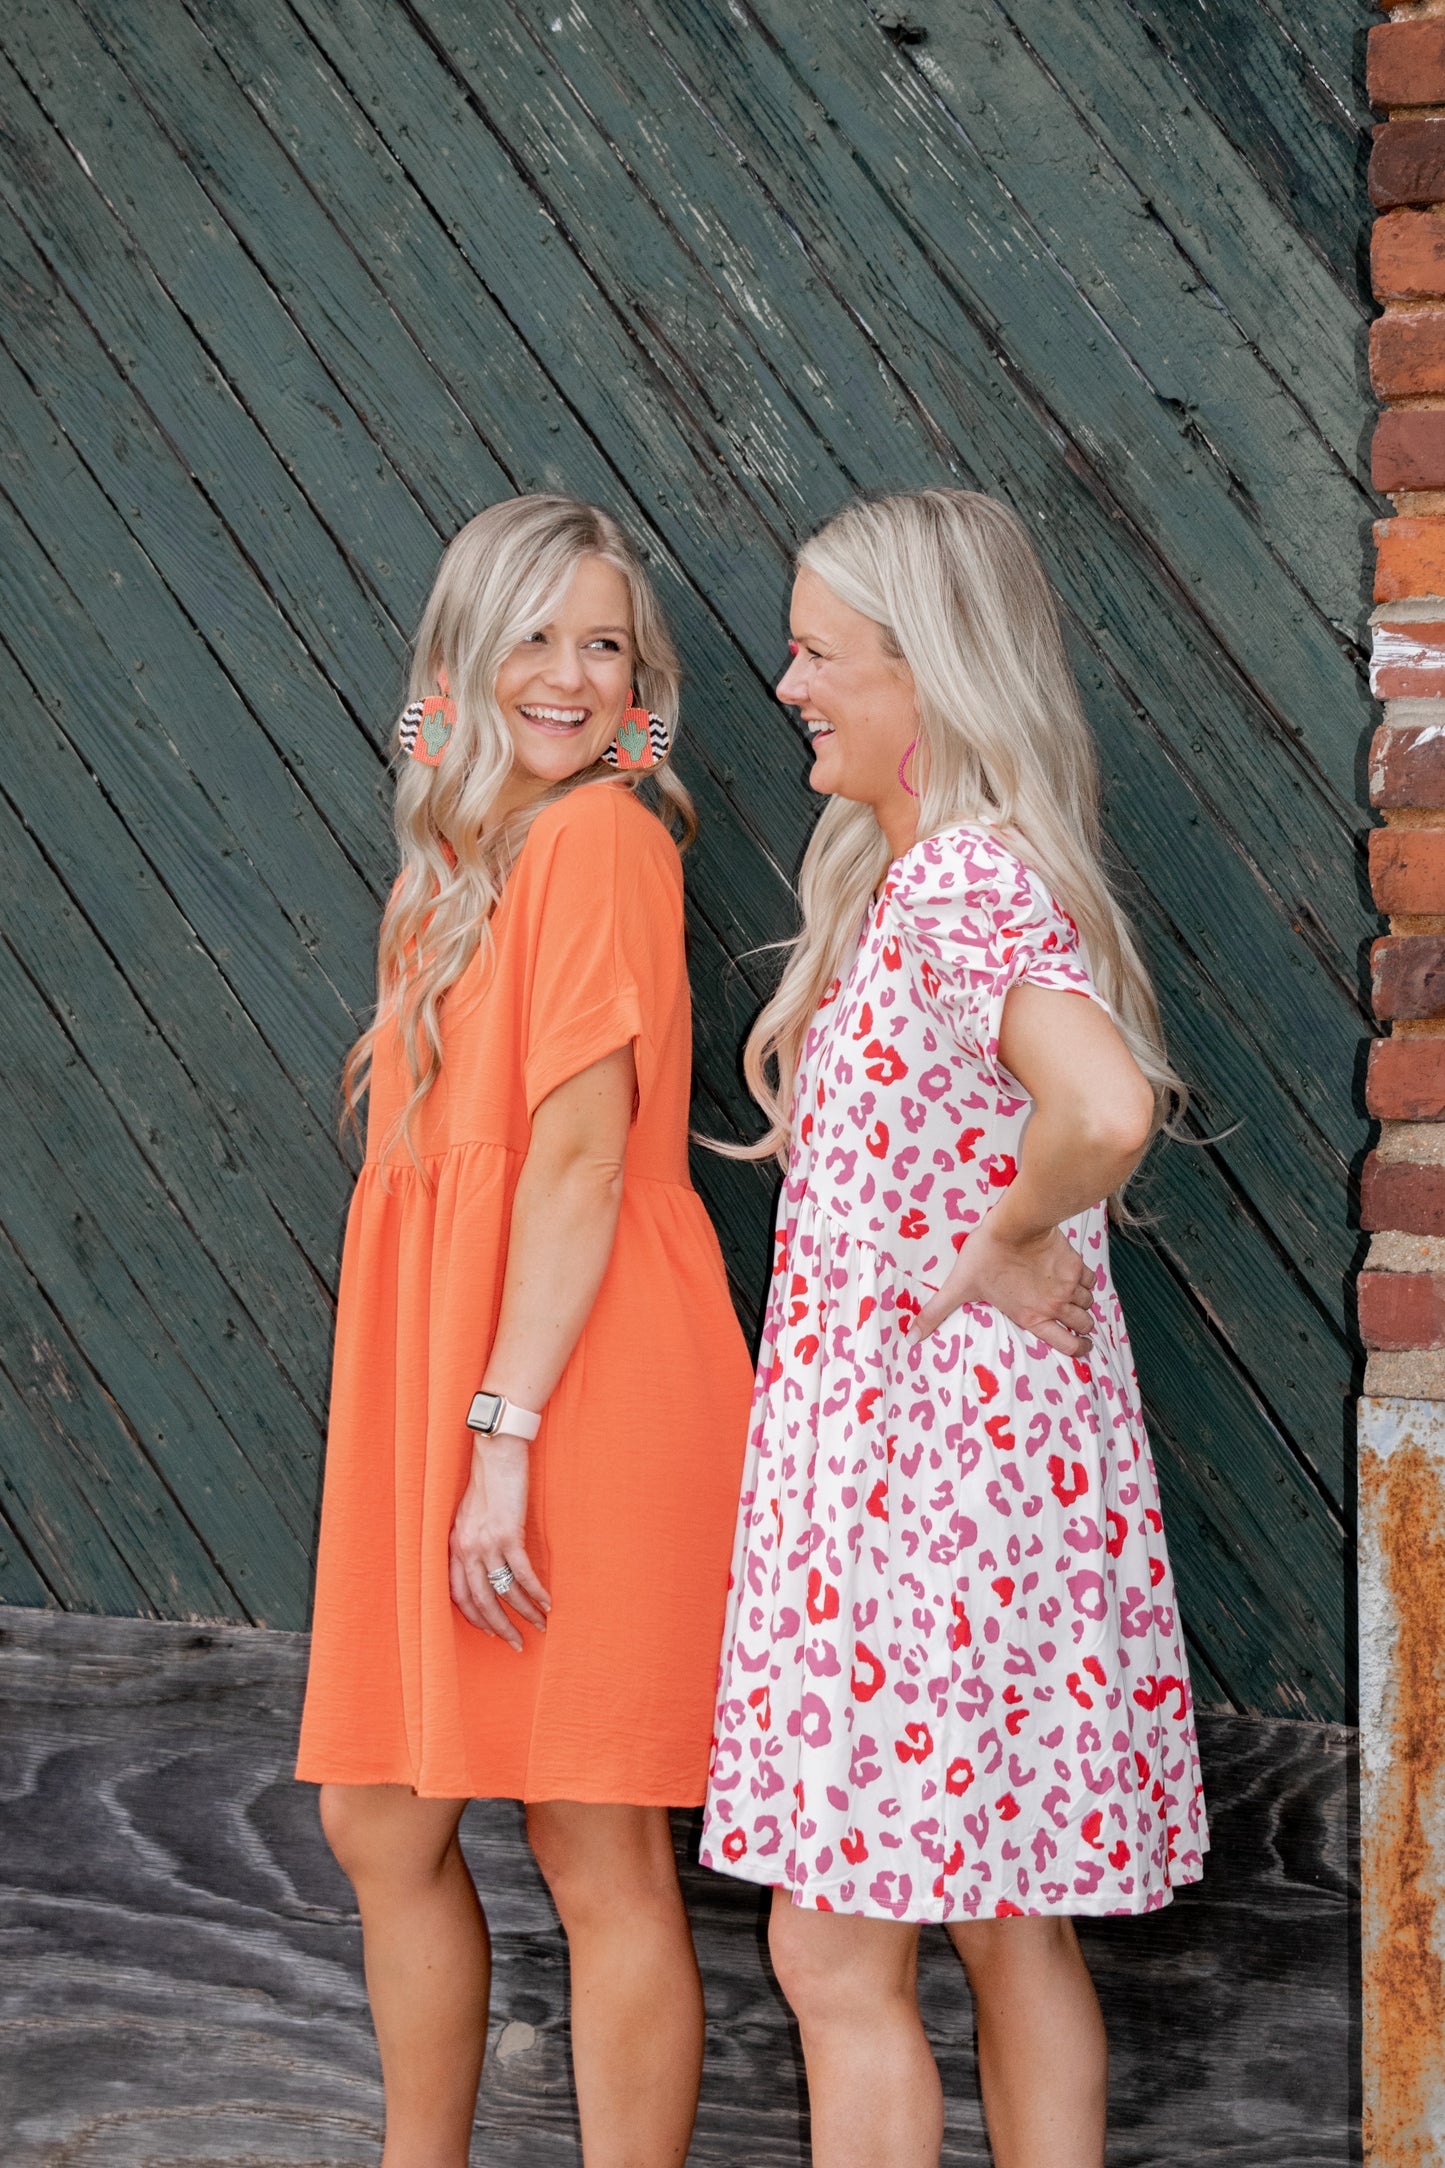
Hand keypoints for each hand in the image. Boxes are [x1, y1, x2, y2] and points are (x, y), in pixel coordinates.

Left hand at [448, 1435, 551, 1651]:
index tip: (492, 1631)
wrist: (497, 1450)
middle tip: (518, 1644)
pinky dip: (536, 1592)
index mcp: (454, 1545)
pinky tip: (548, 1603)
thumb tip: (485, 1562)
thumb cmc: (487, 1479)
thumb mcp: (470, 1513)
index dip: (475, 1617)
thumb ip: (472, 1539)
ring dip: (524, 1613)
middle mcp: (466, 1547)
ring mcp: (487, 1542)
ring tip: (541, 1626)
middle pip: (481, 1600)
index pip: (458, 1594)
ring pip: (504, 1590)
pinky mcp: (509, 1533)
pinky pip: (523, 1573)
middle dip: (501, 1627)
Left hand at [906, 1214, 1096, 1357]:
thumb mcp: (957, 1287)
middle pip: (1084, 1326)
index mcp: (1032, 1317)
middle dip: (1083, 1328)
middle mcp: (1055, 1305)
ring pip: (1088, 1304)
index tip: (1081, 1349)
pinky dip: (1085, 1281)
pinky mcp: (1075, 1264)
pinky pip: (1090, 1280)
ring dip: (1082, 1304)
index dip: (1079, 1351)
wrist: (1013, 1224)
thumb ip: (936, 1314)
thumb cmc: (985, 1255)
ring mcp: (1068, 1285)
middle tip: (1078, 1326)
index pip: (1068, 1346)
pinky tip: (1075, 1277)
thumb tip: (910, 1338)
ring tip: (1072, 1299)